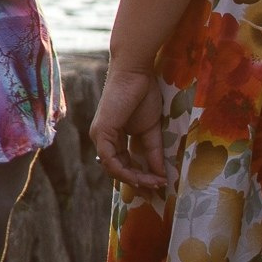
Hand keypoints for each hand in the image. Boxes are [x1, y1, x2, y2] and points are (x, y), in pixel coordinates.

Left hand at [90, 63, 168, 189]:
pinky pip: (109, 160)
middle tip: (158, 188)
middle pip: (118, 169)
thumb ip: (153, 152)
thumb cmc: (143, 95)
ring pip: (113, 168)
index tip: (161, 182)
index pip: (124, 164)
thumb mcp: (151, 130)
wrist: (135, 73)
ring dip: (135, 179)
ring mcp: (99, 135)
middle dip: (139, 182)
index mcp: (114, 137)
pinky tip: (142, 176)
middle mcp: (103, 138)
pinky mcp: (101, 132)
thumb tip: (161, 175)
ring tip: (155, 182)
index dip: (142, 176)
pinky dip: (125, 171)